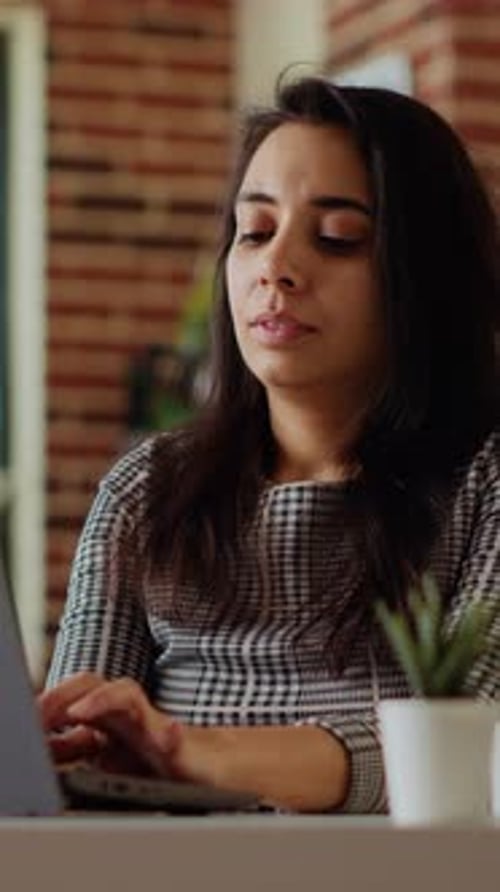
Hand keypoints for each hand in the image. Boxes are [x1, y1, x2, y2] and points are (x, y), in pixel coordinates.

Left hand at [38, 672, 181, 776]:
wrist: (210, 767)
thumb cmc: (159, 762)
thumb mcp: (107, 760)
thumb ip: (75, 749)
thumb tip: (43, 745)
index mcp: (105, 720)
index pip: (71, 702)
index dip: (47, 708)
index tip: (28, 722)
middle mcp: (125, 717)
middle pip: (92, 687)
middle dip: (62, 696)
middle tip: (38, 713)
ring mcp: (152, 727)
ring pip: (127, 697)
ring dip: (103, 700)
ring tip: (80, 710)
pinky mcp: (180, 748)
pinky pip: (174, 738)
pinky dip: (169, 736)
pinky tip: (167, 736)